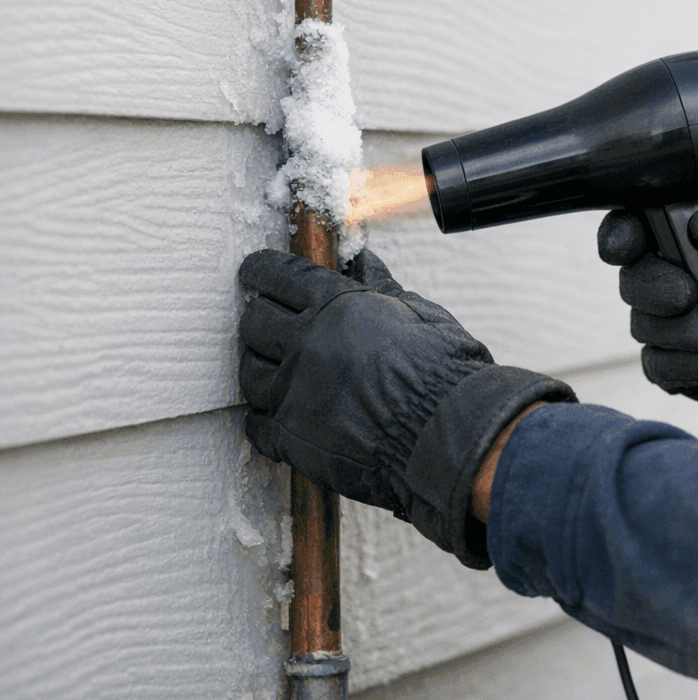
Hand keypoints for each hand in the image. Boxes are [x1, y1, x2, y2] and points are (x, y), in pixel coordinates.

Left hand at [238, 248, 574, 566]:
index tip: (253, 272)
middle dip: (259, 319)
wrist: (448, 434)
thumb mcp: (420, 315)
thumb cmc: (445, 374)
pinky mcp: (290, 437)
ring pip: (248, 372)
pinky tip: (284, 414)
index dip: (260, 271)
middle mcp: (306, 343)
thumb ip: (380, 288)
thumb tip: (364, 262)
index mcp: (337, 306)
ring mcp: (293, 392)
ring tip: (280, 370)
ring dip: (259, 367)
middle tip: (270, 323)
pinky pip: (256, 424)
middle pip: (254, 321)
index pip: (280, 276)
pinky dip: (265, 418)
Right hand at [597, 197, 697, 440]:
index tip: (626, 245)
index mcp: (694, 235)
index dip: (619, 235)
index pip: (636, 227)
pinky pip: (659, 368)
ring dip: (676, 332)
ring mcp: (677, 324)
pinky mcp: (684, 365)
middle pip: (630, 280)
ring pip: (642, 327)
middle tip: (687, 295)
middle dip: (652, 289)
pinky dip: (683, 366)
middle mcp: (677, 276)